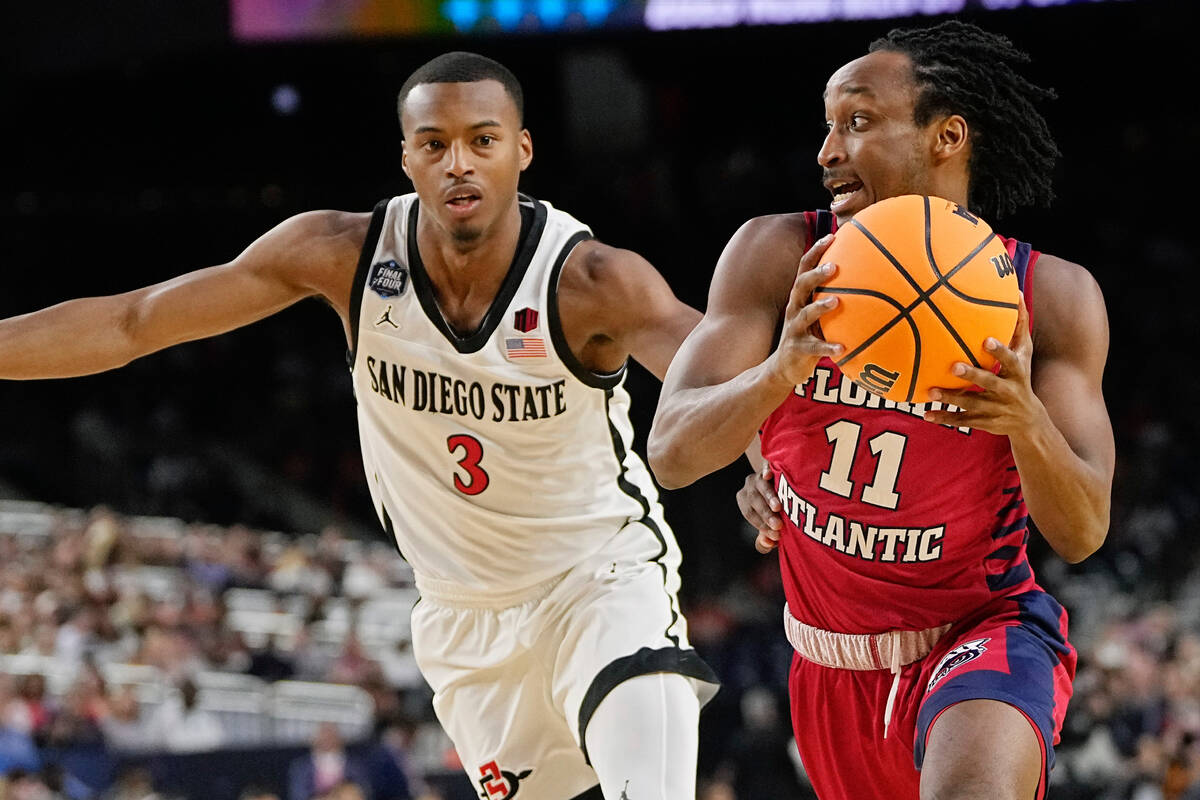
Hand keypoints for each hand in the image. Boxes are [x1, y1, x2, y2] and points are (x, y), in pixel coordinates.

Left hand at [737, 463, 783, 553]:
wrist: (785, 479)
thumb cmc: (776, 508)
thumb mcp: (770, 521)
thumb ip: (767, 535)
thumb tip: (768, 543)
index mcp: (745, 500)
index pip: (749, 514)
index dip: (762, 526)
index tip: (776, 536)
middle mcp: (749, 486)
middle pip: (754, 501)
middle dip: (766, 514)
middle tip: (778, 526)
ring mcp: (759, 473)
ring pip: (761, 486)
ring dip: (769, 497)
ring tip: (778, 508)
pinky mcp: (770, 463)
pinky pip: (766, 466)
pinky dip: (766, 470)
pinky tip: (768, 476)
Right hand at [766, 234, 843, 387]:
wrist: (783, 367)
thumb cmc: (808, 335)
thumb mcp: (816, 314)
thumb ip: (832, 296)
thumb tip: (865, 278)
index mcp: (800, 297)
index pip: (804, 268)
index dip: (816, 251)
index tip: (832, 236)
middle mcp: (794, 309)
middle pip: (801, 286)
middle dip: (816, 275)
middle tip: (834, 266)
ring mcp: (795, 329)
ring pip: (806, 314)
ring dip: (820, 307)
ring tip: (836, 302)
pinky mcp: (798, 349)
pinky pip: (814, 348)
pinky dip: (828, 347)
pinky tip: (842, 348)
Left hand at [923, 294, 1045, 435]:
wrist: (1028, 420)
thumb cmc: (1021, 376)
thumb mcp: (1024, 354)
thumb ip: (1019, 326)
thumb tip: (1016, 292)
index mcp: (1017, 372)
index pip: (1011, 360)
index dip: (1000, 352)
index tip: (987, 340)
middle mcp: (1008, 391)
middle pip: (991, 383)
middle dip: (973, 376)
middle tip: (953, 366)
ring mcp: (996, 408)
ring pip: (972, 403)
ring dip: (951, 399)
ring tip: (931, 392)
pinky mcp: (984, 421)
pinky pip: (962, 420)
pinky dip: (944, 418)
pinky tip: (926, 414)